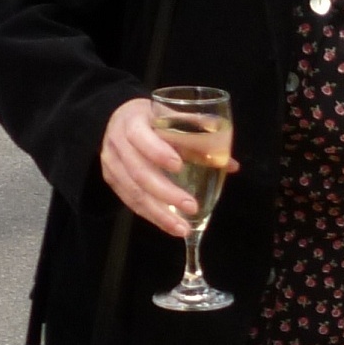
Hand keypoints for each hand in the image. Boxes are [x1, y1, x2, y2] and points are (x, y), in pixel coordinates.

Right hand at [99, 98, 236, 237]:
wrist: (117, 119)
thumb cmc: (151, 118)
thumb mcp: (170, 115)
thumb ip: (199, 136)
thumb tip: (231, 164)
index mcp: (132, 121)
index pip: (141, 138)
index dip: (158, 152)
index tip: (179, 165)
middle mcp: (118, 144)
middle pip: (139, 172)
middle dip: (166, 193)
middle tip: (191, 206)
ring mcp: (112, 164)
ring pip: (134, 193)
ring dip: (159, 214)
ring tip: (183, 228)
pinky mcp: (112, 180)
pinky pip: (130, 202)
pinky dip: (151, 215)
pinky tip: (170, 225)